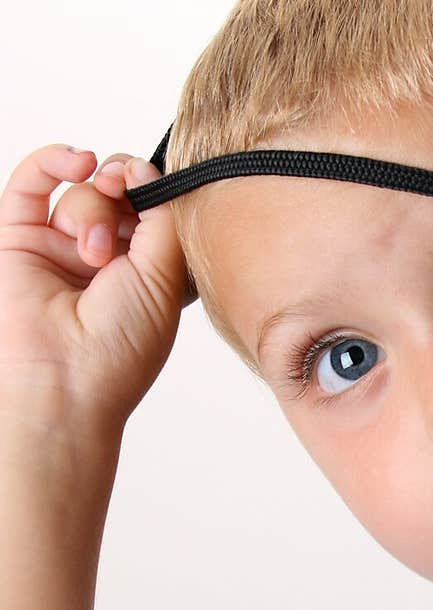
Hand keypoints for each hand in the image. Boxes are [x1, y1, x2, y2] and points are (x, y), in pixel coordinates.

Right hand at [0, 144, 195, 433]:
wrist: (66, 379)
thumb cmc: (119, 347)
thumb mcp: (165, 278)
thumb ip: (163, 217)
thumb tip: (144, 170)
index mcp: (142, 274)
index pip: (149, 210)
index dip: (149, 190)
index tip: (147, 188)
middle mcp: (103, 261)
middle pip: (116, 196)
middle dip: (121, 199)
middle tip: (122, 212)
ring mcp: (60, 249)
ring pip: (81, 192)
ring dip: (93, 210)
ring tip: (94, 254)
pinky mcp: (20, 240)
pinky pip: (33, 182)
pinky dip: (54, 160)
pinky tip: (78, 161)